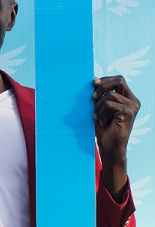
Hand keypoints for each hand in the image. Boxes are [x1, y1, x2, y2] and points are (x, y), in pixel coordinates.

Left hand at [92, 75, 139, 199]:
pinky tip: (103, 122)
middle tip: (92, 99)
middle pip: (119, 80)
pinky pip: (109, 105)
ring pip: (109, 95)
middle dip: (102, 87)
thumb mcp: (100, 108)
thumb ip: (100, 95)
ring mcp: (132, 106)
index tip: (93, 84)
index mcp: (128, 98)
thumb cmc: (104, 129)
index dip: (105, 79)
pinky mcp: (128, 112)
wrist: (109, 147)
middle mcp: (133, 101)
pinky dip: (101, 113)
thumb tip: (94, 79)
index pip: (119, 79)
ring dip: (98, 106)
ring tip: (98, 117)